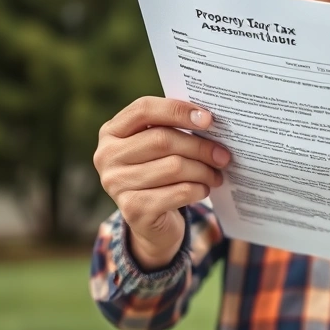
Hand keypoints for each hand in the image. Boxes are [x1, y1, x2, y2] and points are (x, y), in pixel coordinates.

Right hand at [94, 96, 229, 270]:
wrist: (148, 219)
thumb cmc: (156, 171)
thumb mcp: (157, 146)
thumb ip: (172, 128)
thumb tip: (208, 120)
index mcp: (111, 132)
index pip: (143, 109)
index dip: (178, 110)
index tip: (208, 119)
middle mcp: (106, 156)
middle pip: (162, 140)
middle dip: (199, 146)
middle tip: (223, 154)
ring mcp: (116, 184)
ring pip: (174, 167)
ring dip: (203, 170)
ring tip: (216, 174)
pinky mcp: (133, 210)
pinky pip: (179, 192)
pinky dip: (198, 189)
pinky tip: (204, 189)